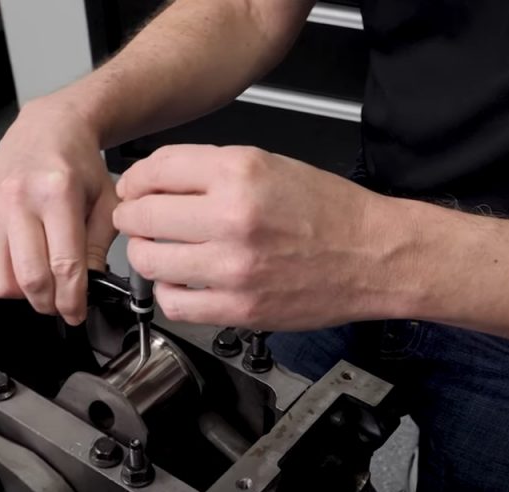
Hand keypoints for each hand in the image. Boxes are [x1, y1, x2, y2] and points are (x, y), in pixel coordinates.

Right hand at [0, 96, 118, 324]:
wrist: (48, 128)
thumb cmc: (78, 163)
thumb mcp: (105, 199)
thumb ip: (98, 245)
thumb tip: (87, 286)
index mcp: (56, 193)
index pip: (64, 265)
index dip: (72, 300)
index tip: (77, 313)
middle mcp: (17, 200)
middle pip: (29, 279)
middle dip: (48, 303)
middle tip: (60, 303)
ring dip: (20, 297)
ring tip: (37, 285)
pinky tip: (8, 275)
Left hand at [113, 145, 390, 329]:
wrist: (374, 256)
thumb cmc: (329, 211)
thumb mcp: (271, 165)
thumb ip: (211, 171)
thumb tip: (156, 182)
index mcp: (240, 173)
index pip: (154, 171)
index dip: (134, 181)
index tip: (133, 189)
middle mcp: (232, 217)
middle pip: (141, 217)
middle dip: (134, 218)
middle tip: (141, 222)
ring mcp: (233, 267)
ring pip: (148, 262)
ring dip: (148, 255)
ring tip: (164, 252)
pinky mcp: (238, 308)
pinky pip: (173, 303)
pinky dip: (170, 293)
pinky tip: (185, 283)